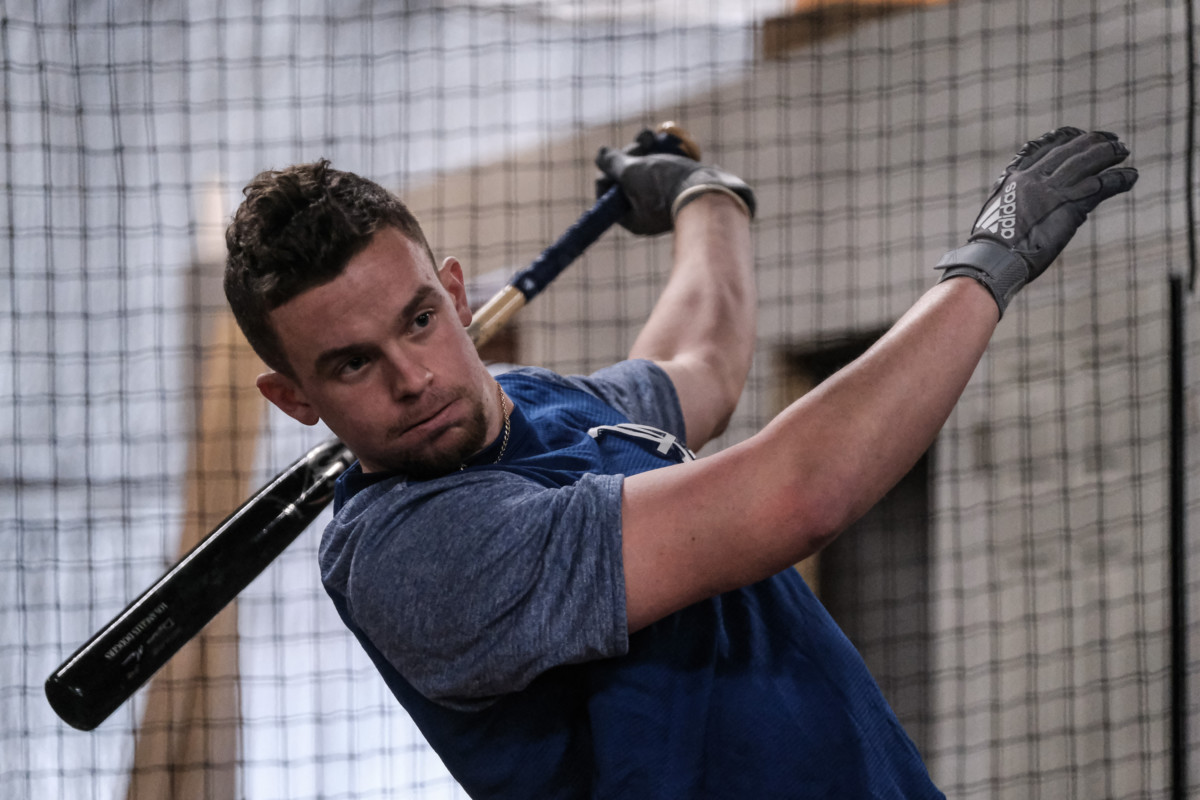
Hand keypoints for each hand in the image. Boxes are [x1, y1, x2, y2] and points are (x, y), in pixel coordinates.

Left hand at [595, 137, 754, 235]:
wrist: (712, 190)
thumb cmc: (667, 185)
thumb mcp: (632, 173)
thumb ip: (612, 164)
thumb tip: (600, 155)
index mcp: (632, 219)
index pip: (607, 193)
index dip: (608, 173)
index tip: (615, 162)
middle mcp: (647, 211)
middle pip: (625, 178)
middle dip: (629, 156)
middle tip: (639, 147)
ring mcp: (664, 196)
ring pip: (644, 167)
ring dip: (642, 148)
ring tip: (650, 138)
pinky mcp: (679, 184)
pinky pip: (662, 165)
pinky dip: (660, 152)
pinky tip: (662, 140)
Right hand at [936, 127, 1137, 315]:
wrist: (994, 257)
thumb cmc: (991, 245)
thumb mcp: (997, 211)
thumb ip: (1012, 199)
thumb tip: (1020, 204)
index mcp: (1014, 177)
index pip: (1042, 147)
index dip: (1062, 137)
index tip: (1076, 133)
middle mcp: (1034, 177)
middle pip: (1069, 150)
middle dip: (1092, 141)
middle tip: (1109, 139)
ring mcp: (1052, 190)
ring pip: (1087, 162)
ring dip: (1108, 153)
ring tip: (1122, 150)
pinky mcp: (1070, 206)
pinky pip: (1101, 185)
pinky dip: (1118, 179)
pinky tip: (1130, 176)